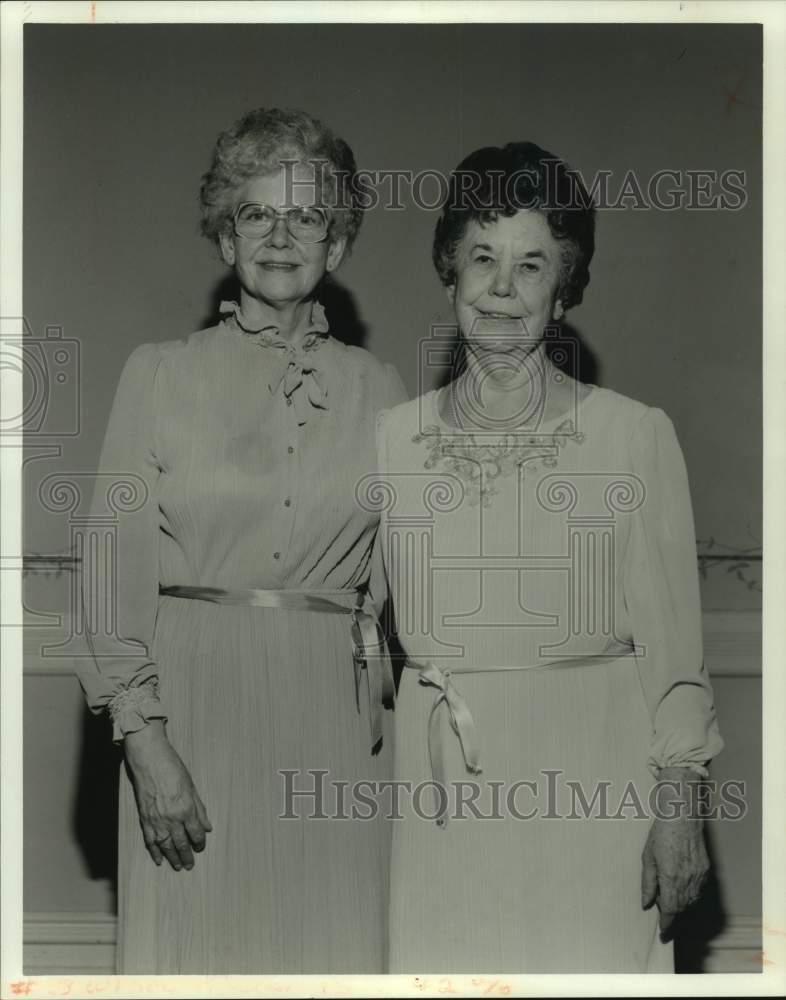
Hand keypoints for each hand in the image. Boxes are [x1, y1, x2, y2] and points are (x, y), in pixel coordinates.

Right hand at [123, 720, 212, 870]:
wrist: (149, 760)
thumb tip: (207, 826)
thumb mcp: (192, 786)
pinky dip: (155, 852)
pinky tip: (159, 859)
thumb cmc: (172, 768)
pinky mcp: (145, 819)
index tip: (201, 846)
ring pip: (166, 846)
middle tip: (190, 865)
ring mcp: (157, 820)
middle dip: (187, 856)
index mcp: (187, 809)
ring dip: (173, 858)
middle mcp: (172, 818)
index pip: (196, 833)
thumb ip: (200, 809)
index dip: (200, 842)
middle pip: (181, 844)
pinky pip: (150, 841)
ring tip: (178, 867)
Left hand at [641, 767, 709, 937]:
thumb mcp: (648, 857)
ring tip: (668, 895)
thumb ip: (647, 882)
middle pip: (681, 907)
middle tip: (661, 911)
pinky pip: (698, 889)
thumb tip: (646, 903)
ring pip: (691, 900)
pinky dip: (690, 893)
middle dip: (671, 913)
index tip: (662, 933)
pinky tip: (680, 885)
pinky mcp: (706, 870)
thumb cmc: (661, 833)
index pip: (670, 910)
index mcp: (671, 878)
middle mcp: (687, 880)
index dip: (666, 923)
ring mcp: (699, 875)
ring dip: (680, 904)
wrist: (683, 816)